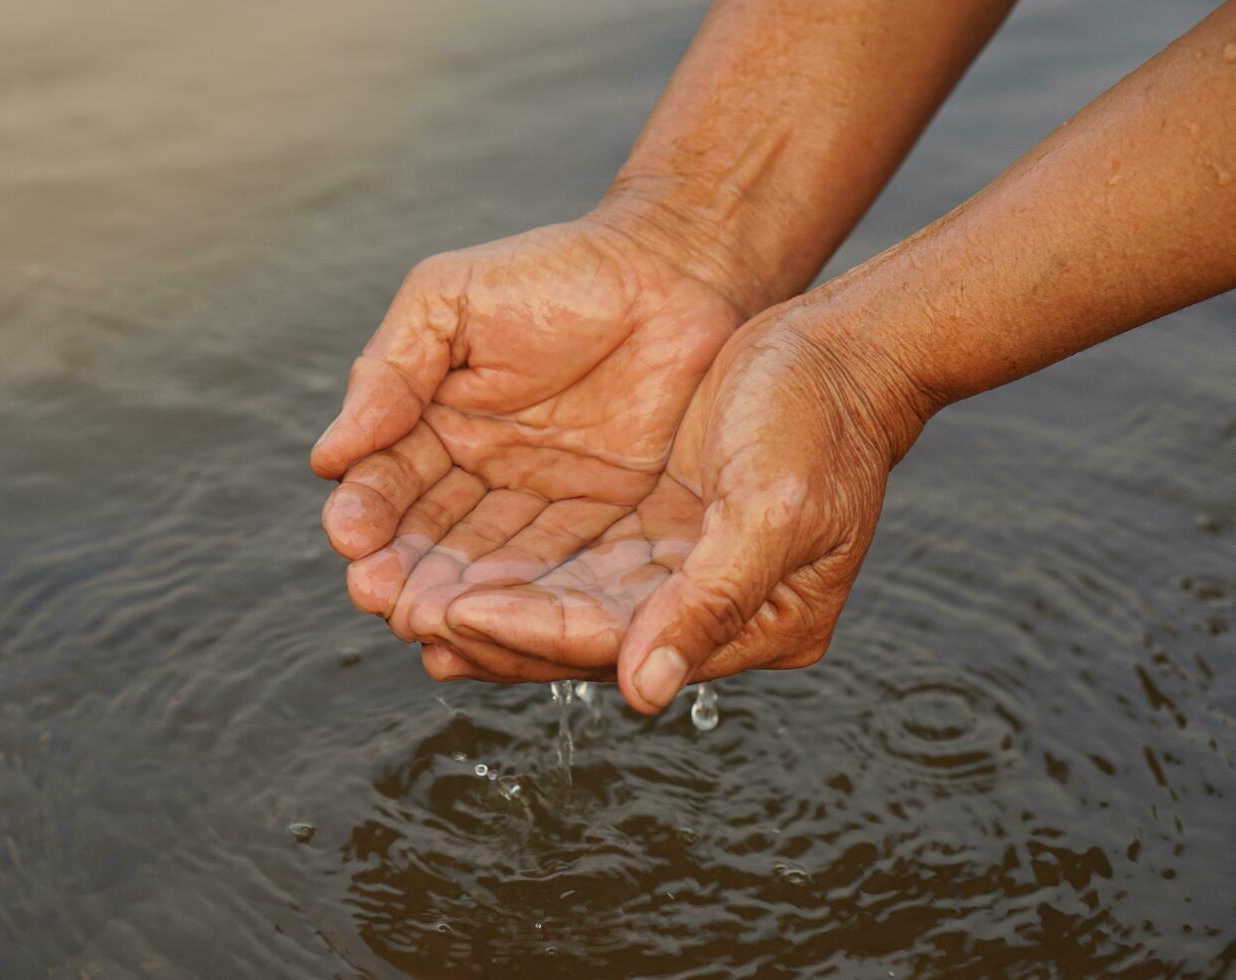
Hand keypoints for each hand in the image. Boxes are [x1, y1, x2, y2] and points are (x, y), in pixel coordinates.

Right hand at [311, 207, 752, 667]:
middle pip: (428, 538)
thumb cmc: (556, 272)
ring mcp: (538, 500)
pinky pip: (560, 566)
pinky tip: (499, 623)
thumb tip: (328, 455)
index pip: (386, 481)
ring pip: (486, 563)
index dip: (365, 512)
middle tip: (380, 599)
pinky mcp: (601, 519)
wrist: (675, 270)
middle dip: (401, 572)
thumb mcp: (451, 301)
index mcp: (431, 423)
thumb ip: (390, 372)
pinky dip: (528, 599)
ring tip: (429, 625)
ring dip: (456, 598)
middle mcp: (478, 472)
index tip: (349, 538)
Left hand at [437, 306, 931, 711]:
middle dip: (489, 627)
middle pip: (582, 637)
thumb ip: (710, 603)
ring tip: (401, 596)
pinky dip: (509, 566)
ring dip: (485, 600)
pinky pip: (569, 563)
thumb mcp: (774, 511)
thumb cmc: (822, 421)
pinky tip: (449, 569)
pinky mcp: (656, 534)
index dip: (533, 633)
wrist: (842, 350)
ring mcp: (680, 574)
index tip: (453, 616)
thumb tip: (643, 693)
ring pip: (564, 602)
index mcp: (758, 625)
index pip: (621, 644)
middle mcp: (710, 613)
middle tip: (399, 612)